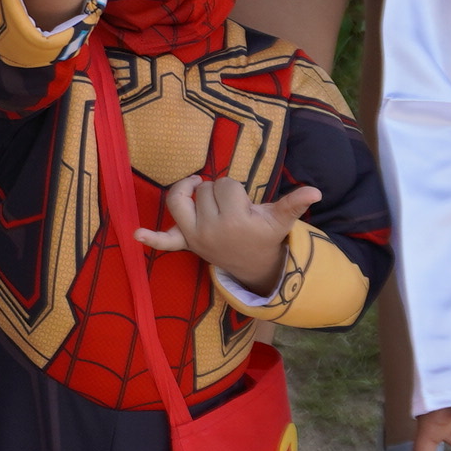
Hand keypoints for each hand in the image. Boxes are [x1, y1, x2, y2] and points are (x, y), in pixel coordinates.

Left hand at [132, 174, 318, 294]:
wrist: (254, 266)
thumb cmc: (265, 235)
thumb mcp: (280, 220)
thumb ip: (294, 204)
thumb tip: (315, 190)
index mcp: (235, 220)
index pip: (226, 185)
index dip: (236, 188)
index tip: (245, 204)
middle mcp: (211, 228)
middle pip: (204, 190)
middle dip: (217, 190)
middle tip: (231, 207)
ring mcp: (195, 237)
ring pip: (180, 200)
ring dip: (187, 193)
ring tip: (200, 191)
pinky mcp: (186, 243)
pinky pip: (164, 242)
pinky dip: (151, 238)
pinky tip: (135, 233)